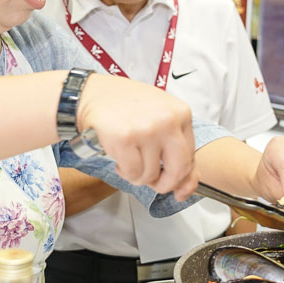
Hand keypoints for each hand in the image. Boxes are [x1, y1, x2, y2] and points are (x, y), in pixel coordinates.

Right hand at [76, 73, 197, 200]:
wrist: (92, 93)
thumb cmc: (125, 106)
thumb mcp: (159, 118)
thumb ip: (176, 151)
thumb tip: (186, 189)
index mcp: (181, 113)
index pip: (191, 157)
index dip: (180, 176)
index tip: (172, 184)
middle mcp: (167, 120)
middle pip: (178, 170)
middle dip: (163, 183)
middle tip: (152, 181)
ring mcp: (147, 129)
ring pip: (151, 175)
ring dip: (137, 175)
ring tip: (129, 159)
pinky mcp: (125, 139)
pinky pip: (132, 173)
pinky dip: (124, 172)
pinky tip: (119, 158)